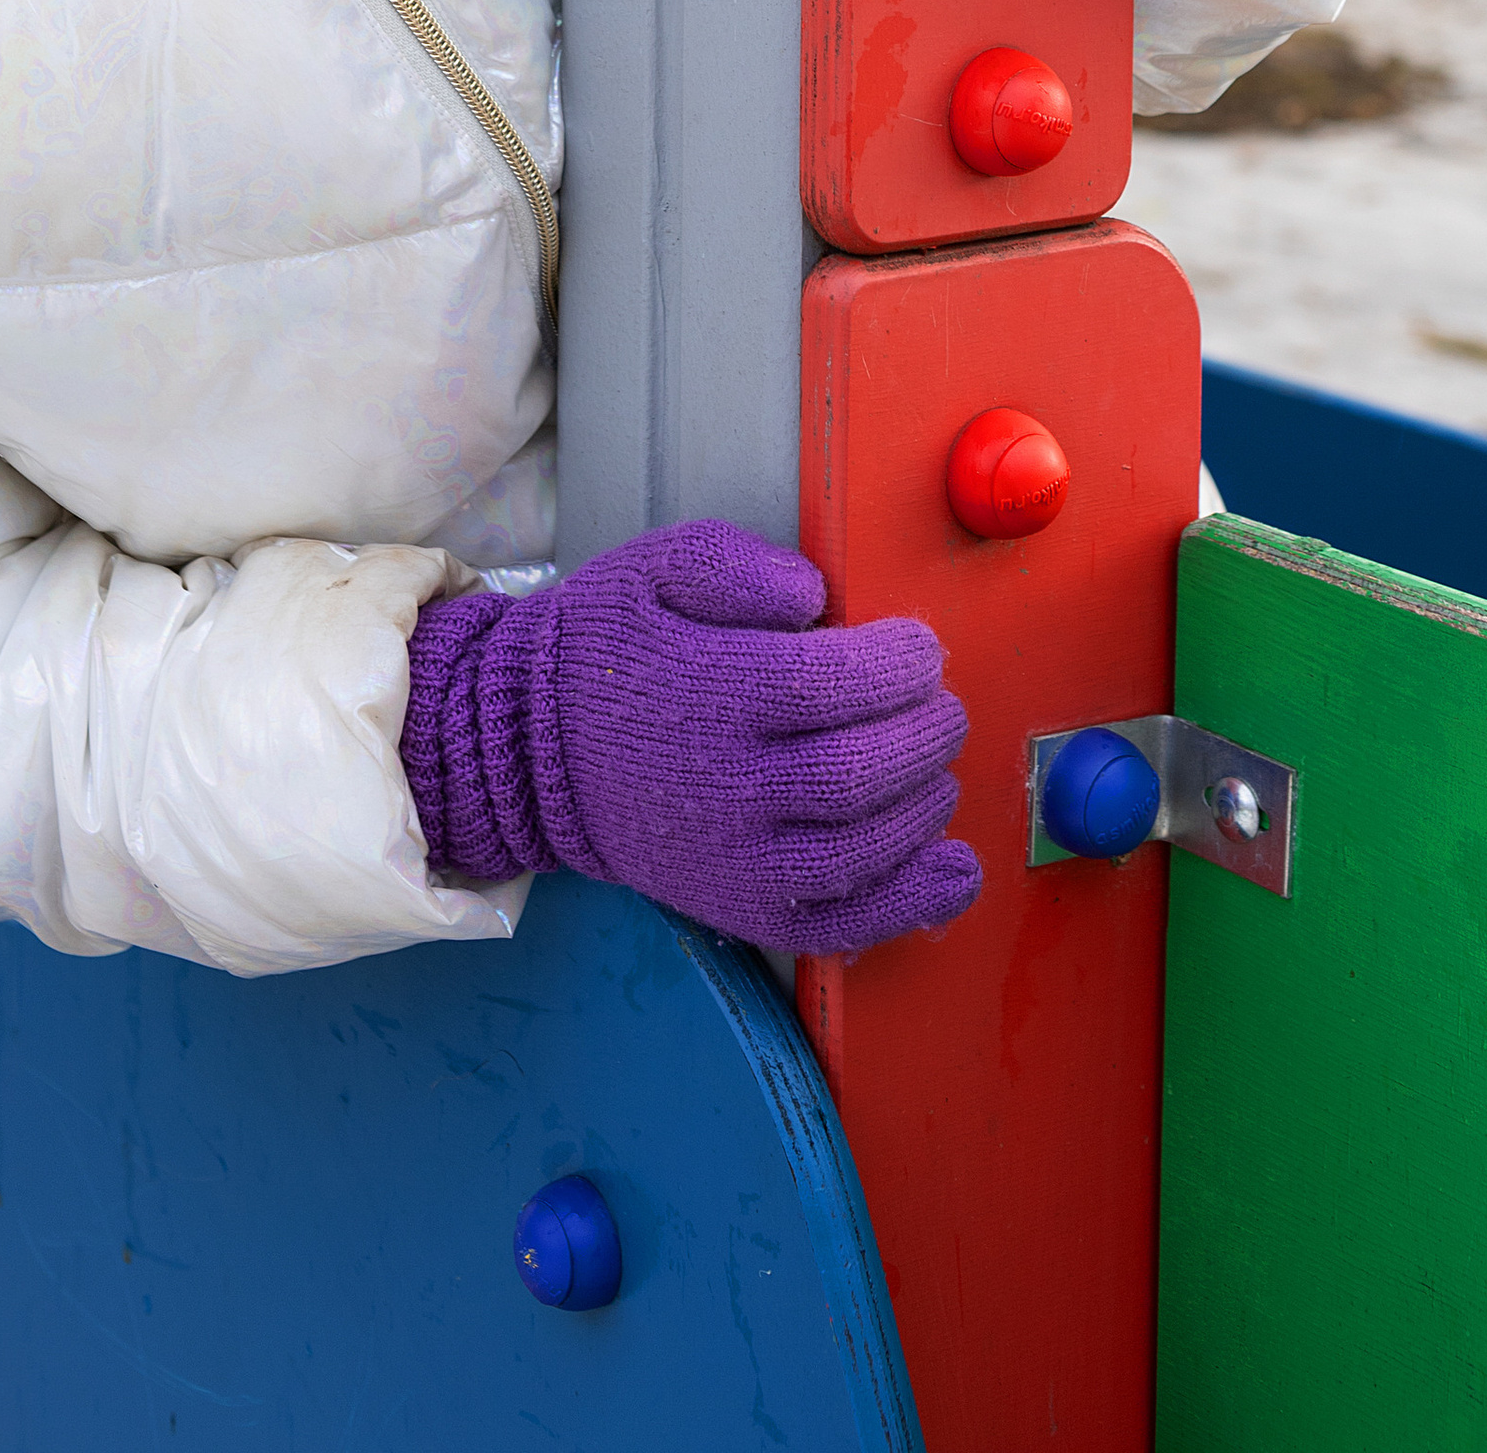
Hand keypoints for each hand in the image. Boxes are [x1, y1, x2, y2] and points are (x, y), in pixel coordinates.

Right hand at [401, 520, 978, 955]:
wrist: (533, 752)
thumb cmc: (608, 650)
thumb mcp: (656, 568)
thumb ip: (738, 565)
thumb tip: (815, 596)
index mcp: (714, 691)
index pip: (837, 682)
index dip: (902, 663)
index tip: (919, 647)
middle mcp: (729, 785)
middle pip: (861, 770)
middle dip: (924, 732)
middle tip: (938, 704)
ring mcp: (736, 859)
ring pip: (863, 847)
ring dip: (925, 802)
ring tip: (931, 765)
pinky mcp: (742, 908)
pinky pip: (840, 922)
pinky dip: (909, 902)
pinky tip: (953, 868)